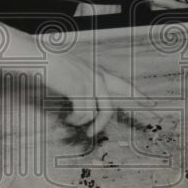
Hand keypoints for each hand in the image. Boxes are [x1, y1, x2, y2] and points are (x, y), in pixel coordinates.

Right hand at [0, 25, 155, 136]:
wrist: (35, 55)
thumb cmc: (48, 64)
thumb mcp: (70, 73)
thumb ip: (80, 85)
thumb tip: (85, 104)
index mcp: (96, 72)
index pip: (122, 85)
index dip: (138, 95)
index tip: (152, 104)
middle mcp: (96, 76)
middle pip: (118, 99)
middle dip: (130, 110)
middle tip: (141, 120)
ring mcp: (89, 81)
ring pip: (103, 111)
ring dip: (93, 125)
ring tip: (84, 132)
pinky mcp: (79, 87)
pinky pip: (85, 112)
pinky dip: (77, 120)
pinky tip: (68, 120)